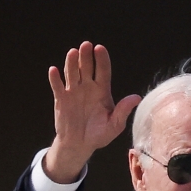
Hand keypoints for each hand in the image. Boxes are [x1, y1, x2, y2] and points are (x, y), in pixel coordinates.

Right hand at [44, 41, 141, 182]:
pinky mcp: (61, 99)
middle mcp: (87, 87)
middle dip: (86, 56)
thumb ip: (123, 111)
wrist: (80, 145)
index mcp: (102, 91)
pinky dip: (55, 79)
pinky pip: (57, 86)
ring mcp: (73, 91)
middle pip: (87, 68)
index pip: (103, 71)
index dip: (101, 60)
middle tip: (86, 45)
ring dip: (71, 63)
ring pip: (72, 73)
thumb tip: (137, 97)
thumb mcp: (115, 125)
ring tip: (72, 53)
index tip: (100, 49)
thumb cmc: (99, 135)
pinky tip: (54, 70)